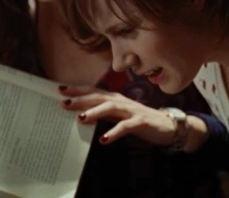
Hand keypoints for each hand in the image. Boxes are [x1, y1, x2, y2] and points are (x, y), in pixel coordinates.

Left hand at [59, 85, 181, 146]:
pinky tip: (104, 138)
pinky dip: (114, 131)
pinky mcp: (141, 122)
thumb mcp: (119, 116)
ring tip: (81, 118)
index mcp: (116, 99)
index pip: (94, 91)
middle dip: (82, 99)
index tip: (60, 89)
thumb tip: (82, 115)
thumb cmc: (141, 121)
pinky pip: (126, 126)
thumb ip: (104, 114)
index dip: (78, 90)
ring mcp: (132, 111)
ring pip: (111, 108)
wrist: (168, 126)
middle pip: (100, 97)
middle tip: (65, 103)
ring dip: (95, 112)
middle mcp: (122, 102)